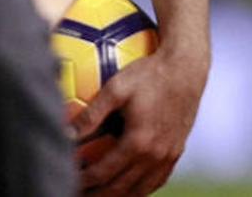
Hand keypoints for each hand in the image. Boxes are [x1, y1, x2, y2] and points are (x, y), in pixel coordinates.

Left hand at [70, 47, 207, 194]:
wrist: (187, 67)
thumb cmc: (149, 73)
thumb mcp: (115, 88)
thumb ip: (90, 114)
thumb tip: (65, 133)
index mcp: (138, 142)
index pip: (103, 174)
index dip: (82, 180)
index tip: (67, 178)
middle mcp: (155, 155)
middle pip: (120, 189)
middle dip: (96, 194)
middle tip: (78, 191)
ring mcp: (169, 156)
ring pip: (140, 190)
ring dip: (117, 196)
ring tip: (98, 193)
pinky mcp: (177, 151)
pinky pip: (157, 181)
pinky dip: (139, 189)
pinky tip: (127, 185)